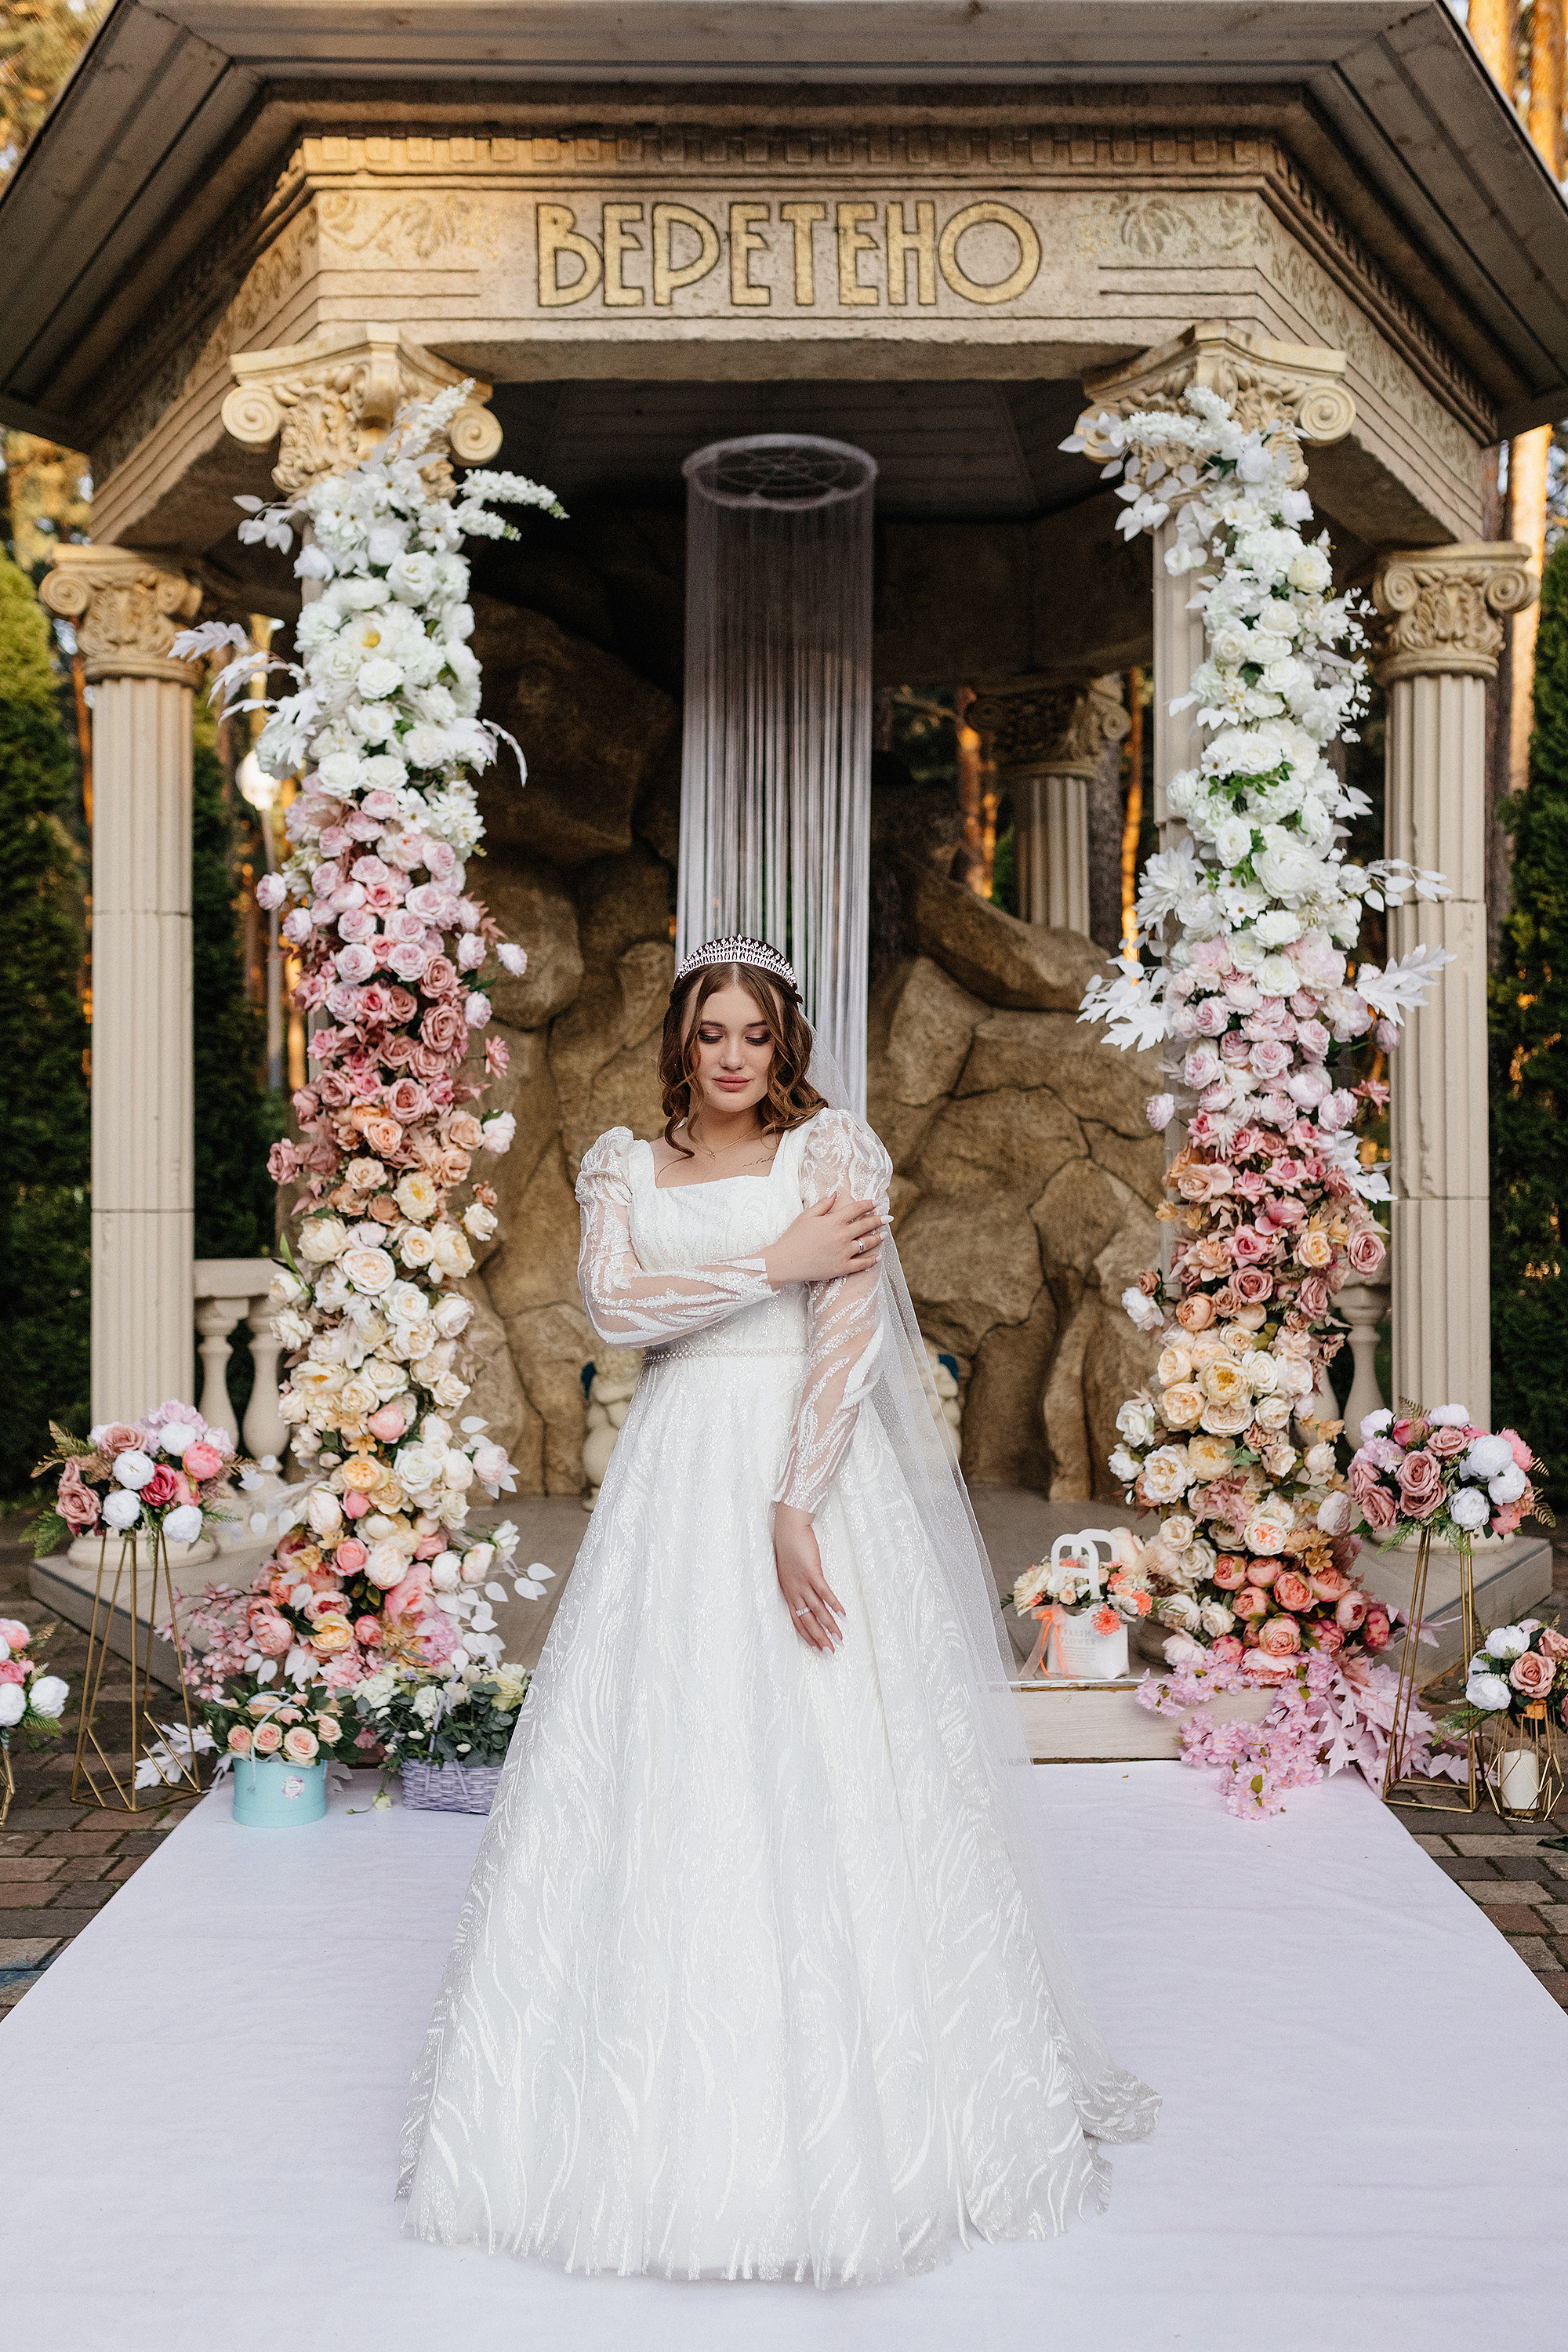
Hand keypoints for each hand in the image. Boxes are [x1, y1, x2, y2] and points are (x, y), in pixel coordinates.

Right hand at [764, 1191, 884, 1287]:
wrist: (785, 1261)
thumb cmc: (793, 1237)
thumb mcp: (806, 1216)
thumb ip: (823, 1204)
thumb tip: (835, 1192)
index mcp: (834, 1221)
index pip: (856, 1209)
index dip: (868, 1204)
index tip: (877, 1202)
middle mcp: (842, 1235)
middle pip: (865, 1225)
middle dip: (878, 1220)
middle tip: (888, 1218)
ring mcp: (843, 1252)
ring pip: (866, 1244)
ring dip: (877, 1238)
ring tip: (884, 1235)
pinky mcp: (842, 1267)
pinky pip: (862, 1264)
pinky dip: (872, 1260)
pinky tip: (877, 1257)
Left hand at [775, 1504, 844, 1653]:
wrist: (788, 1530)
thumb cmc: (790, 1548)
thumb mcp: (790, 1571)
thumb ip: (797, 1585)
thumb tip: (809, 1596)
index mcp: (788, 1592)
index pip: (796, 1620)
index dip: (807, 1636)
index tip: (817, 1648)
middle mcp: (794, 1591)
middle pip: (807, 1620)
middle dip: (819, 1637)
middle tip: (831, 1651)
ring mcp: (802, 1582)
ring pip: (817, 1610)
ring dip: (829, 1625)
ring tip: (839, 1637)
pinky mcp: (812, 1572)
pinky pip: (824, 1592)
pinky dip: (834, 1604)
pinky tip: (843, 1614)